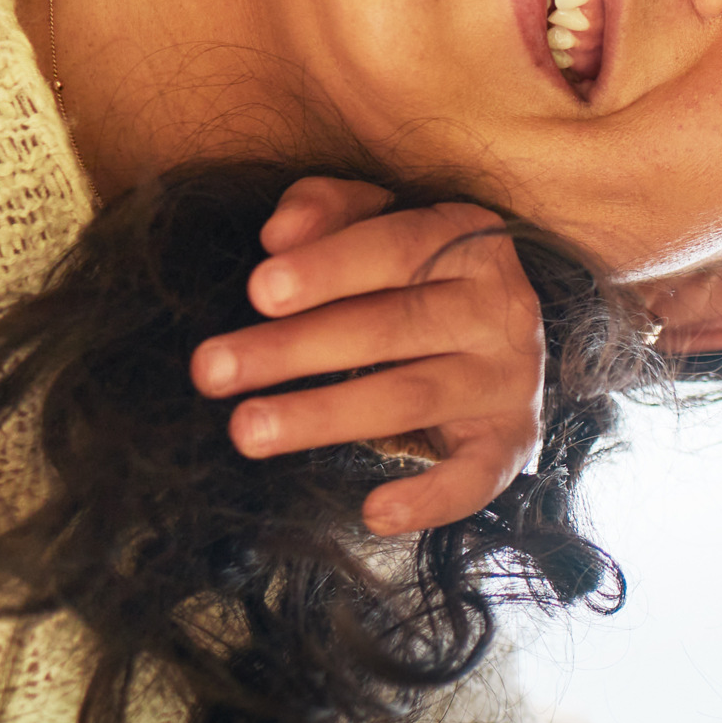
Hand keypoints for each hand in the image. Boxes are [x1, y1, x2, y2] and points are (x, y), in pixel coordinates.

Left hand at [191, 178, 548, 536]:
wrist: (500, 340)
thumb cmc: (414, 275)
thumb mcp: (377, 224)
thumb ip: (329, 210)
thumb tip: (278, 234)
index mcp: (470, 240)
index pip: (398, 245)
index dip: (328, 267)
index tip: (258, 291)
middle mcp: (501, 307)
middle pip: (393, 326)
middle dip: (295, 348)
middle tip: (211, 370)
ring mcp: (509, 378)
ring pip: (412, 396)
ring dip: (324, 416)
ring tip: (247, 431)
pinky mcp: (510, 440)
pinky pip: (476, 476)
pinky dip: (432, 498)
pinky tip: (375, 512)